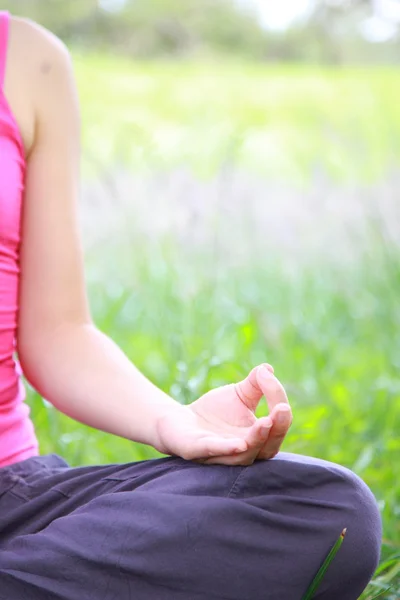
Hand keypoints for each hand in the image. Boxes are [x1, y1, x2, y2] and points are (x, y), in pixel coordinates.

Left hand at [155, 364, 291, 465]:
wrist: (180, 419)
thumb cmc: (215, 411)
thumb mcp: (238, 394)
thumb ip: (255, 383)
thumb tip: (268, 369)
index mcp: (258, 438)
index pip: (277, 426)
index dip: (279, 406)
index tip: (272, 381)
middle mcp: (244, 451)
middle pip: (268, 448)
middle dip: (278, 429)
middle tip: (282, 409)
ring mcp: (221, 455)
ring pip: (246, 455)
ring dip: (257, 439)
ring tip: (265, 422)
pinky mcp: (198, 452)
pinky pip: (215, 453)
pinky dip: (228, 449)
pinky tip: (240, 443)